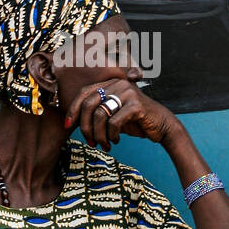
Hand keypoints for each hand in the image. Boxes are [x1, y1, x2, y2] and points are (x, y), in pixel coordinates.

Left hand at [63, 67, 178, 150]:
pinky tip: (116, 141)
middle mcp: (117, 84)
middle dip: (85, 127)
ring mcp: (128, 93)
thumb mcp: (112, 115)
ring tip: (105, 144)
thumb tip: (71, 122)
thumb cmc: (134, 122)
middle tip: (90, 142)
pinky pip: (114, 123)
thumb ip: (95, 113)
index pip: (83, 93)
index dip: (73, 110)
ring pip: (100, 115)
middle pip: (89, 104)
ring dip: (99, 135)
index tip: (67, 126)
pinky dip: (111, 135)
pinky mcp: (136, 105)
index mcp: (110, 84)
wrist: (161, 126)